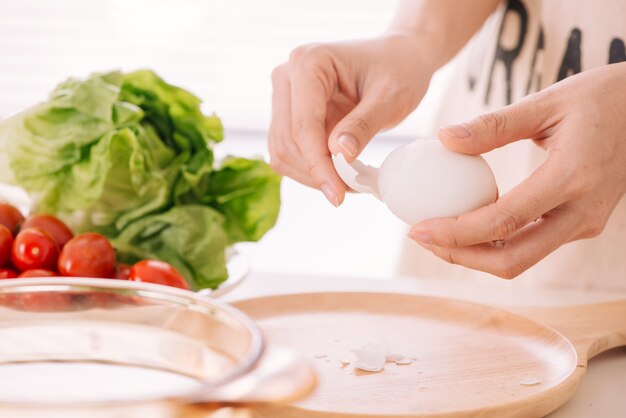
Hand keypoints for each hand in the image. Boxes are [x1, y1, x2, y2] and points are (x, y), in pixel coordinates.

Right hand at [269, 35, 434, 205]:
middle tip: (351, 190)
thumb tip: (338, 154)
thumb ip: (363, 125)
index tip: (338, 195)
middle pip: (287, 141)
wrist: (398, 60)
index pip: (303, 125)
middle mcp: (287, 77)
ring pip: (282, 152)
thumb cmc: (398, 70)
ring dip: (312, 174)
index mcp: (309, 62)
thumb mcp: (390, 97)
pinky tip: (339, 174)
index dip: (319, 164)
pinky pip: (289, 153)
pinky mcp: (289, 115)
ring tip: (349, 182)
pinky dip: (312, 169)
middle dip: (316, 172)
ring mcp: (284, 97)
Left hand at [409, 62, 625, 278]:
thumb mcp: (545, 101)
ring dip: (476, 255)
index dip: (456, 233)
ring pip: (523, 259)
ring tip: (438, 234)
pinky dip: (496, 244)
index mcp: (573, 177)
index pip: (504, 221)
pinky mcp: (581, 223)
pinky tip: (468, 226)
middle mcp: (583, 211)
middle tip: (422, 238)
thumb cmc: (599, 99)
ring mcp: (585, 223)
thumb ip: (494, 124)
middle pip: (513, 260)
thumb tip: (444, 138)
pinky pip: (533, 245)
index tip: (419, 230)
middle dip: (461, 256)